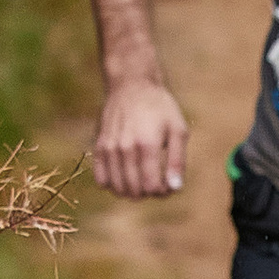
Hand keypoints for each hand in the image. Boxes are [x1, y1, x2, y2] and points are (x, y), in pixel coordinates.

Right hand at [91, 80, 189, 195]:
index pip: (152, 187)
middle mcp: (125, 148)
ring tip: (142, 178)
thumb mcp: (178, 130)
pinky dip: (114, 184)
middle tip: (157, 180)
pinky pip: (101, 180)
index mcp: (147, 144)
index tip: (169, 183)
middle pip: (135, 191)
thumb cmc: (160, 108)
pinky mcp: (99, 146)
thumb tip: (175, 188)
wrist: (131, 85)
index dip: (163, 192)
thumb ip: (177, 161)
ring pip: (118, 188)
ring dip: (132, 191)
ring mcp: (109, 148)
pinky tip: (125, 175)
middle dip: (149, 193)